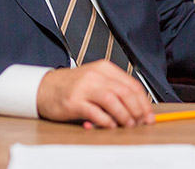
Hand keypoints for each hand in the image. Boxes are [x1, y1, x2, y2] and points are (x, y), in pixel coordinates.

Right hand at [36, 60, 154, 127]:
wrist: (45, 88)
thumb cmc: (73, 86)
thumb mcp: (96, 80)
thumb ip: (114, 90)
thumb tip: (139, 108)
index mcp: (104, 68)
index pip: (132, 84)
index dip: (144, 102)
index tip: (149, 115)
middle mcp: (95, 75)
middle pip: (125, 92)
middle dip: (137, 110)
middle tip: (141, 123)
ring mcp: (84, 87)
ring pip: (113, 101)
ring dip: (124, 116)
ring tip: (127, 125)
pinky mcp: (74, 101)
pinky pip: (96, 113)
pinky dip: (107, 121)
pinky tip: (110, 125)